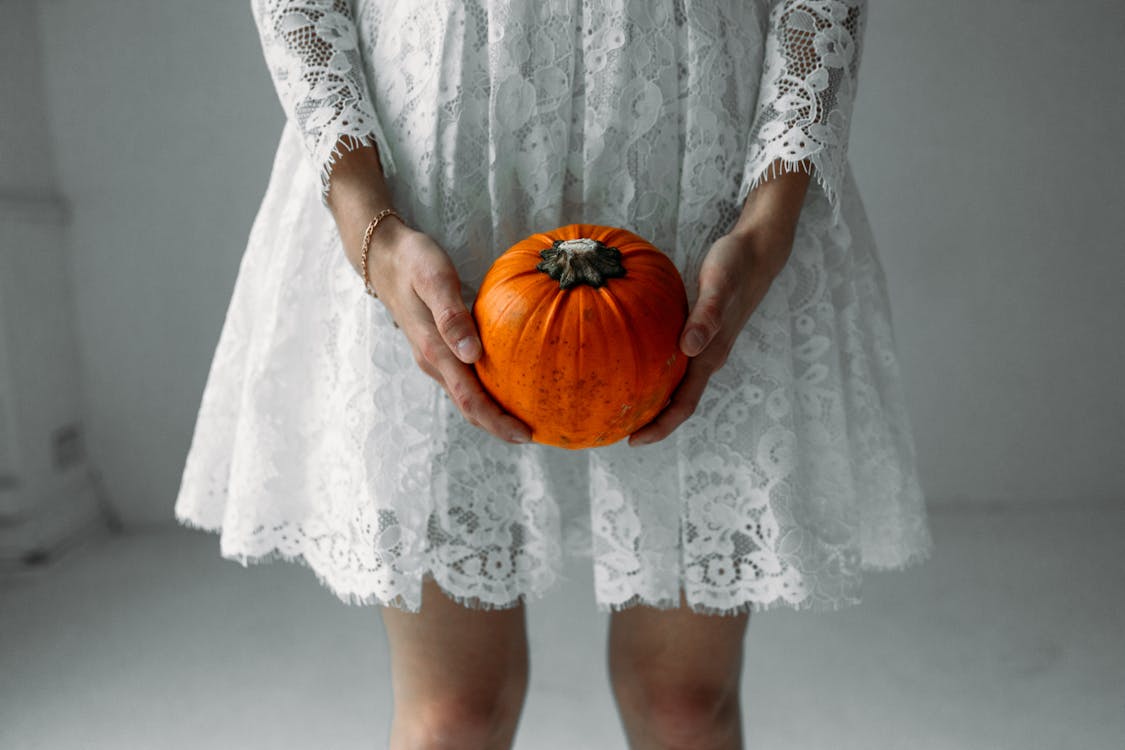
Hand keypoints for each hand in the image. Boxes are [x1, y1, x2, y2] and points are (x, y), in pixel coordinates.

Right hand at [366, 221, 531, 444]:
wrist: (384, 256)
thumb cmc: (414, 262)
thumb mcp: (435, 279)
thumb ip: (451, 316)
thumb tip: (471, 354)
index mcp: (435, 351)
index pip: (469, 399)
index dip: (496, 421)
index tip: (526, 434)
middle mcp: (434, 362)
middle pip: (469, 406)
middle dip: (499, 426)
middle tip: (535, 436)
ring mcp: (435, 357)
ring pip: (466, 395)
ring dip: (493, 412)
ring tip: (526, 418)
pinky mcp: (440, 349)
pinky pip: (465, 379)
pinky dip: (487, 391)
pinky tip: (508, 385)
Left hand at [627, 228, 791, 445]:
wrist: (757, 252)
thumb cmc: (736, 265)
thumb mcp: (719, 285)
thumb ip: (707, 316)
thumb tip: (690, 347)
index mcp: (711, 355)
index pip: (685, 404)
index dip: (662, 426)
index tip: (634, 440)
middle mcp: (708, 357)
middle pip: (680, 402)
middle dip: (653, 421)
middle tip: (619, 430)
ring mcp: (706, 348)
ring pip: (679, 386)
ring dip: (656, 402)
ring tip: (625, 409)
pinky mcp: (701, 334)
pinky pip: (678, 365)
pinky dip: (658, 375)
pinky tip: (636, 366)